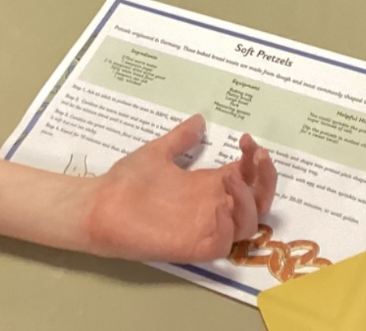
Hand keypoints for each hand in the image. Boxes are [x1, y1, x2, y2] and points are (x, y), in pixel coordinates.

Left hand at [85, 115, 276, 262]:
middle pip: (258, 202)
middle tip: (256, 156)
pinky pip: (225, 243)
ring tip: (232, 177)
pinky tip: (219, 203)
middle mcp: (212, 206)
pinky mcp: (194, 246)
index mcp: (207, 185)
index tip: (247, 139)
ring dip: (249, 199)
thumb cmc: (128, 181)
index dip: (256, 161)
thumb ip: (181, 139)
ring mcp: (205, 227)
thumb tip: (199, 120)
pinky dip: (229, 224)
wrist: (99, 204)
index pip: (247, 177)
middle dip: (266, 179)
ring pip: (248, 224)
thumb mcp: (158, 152)